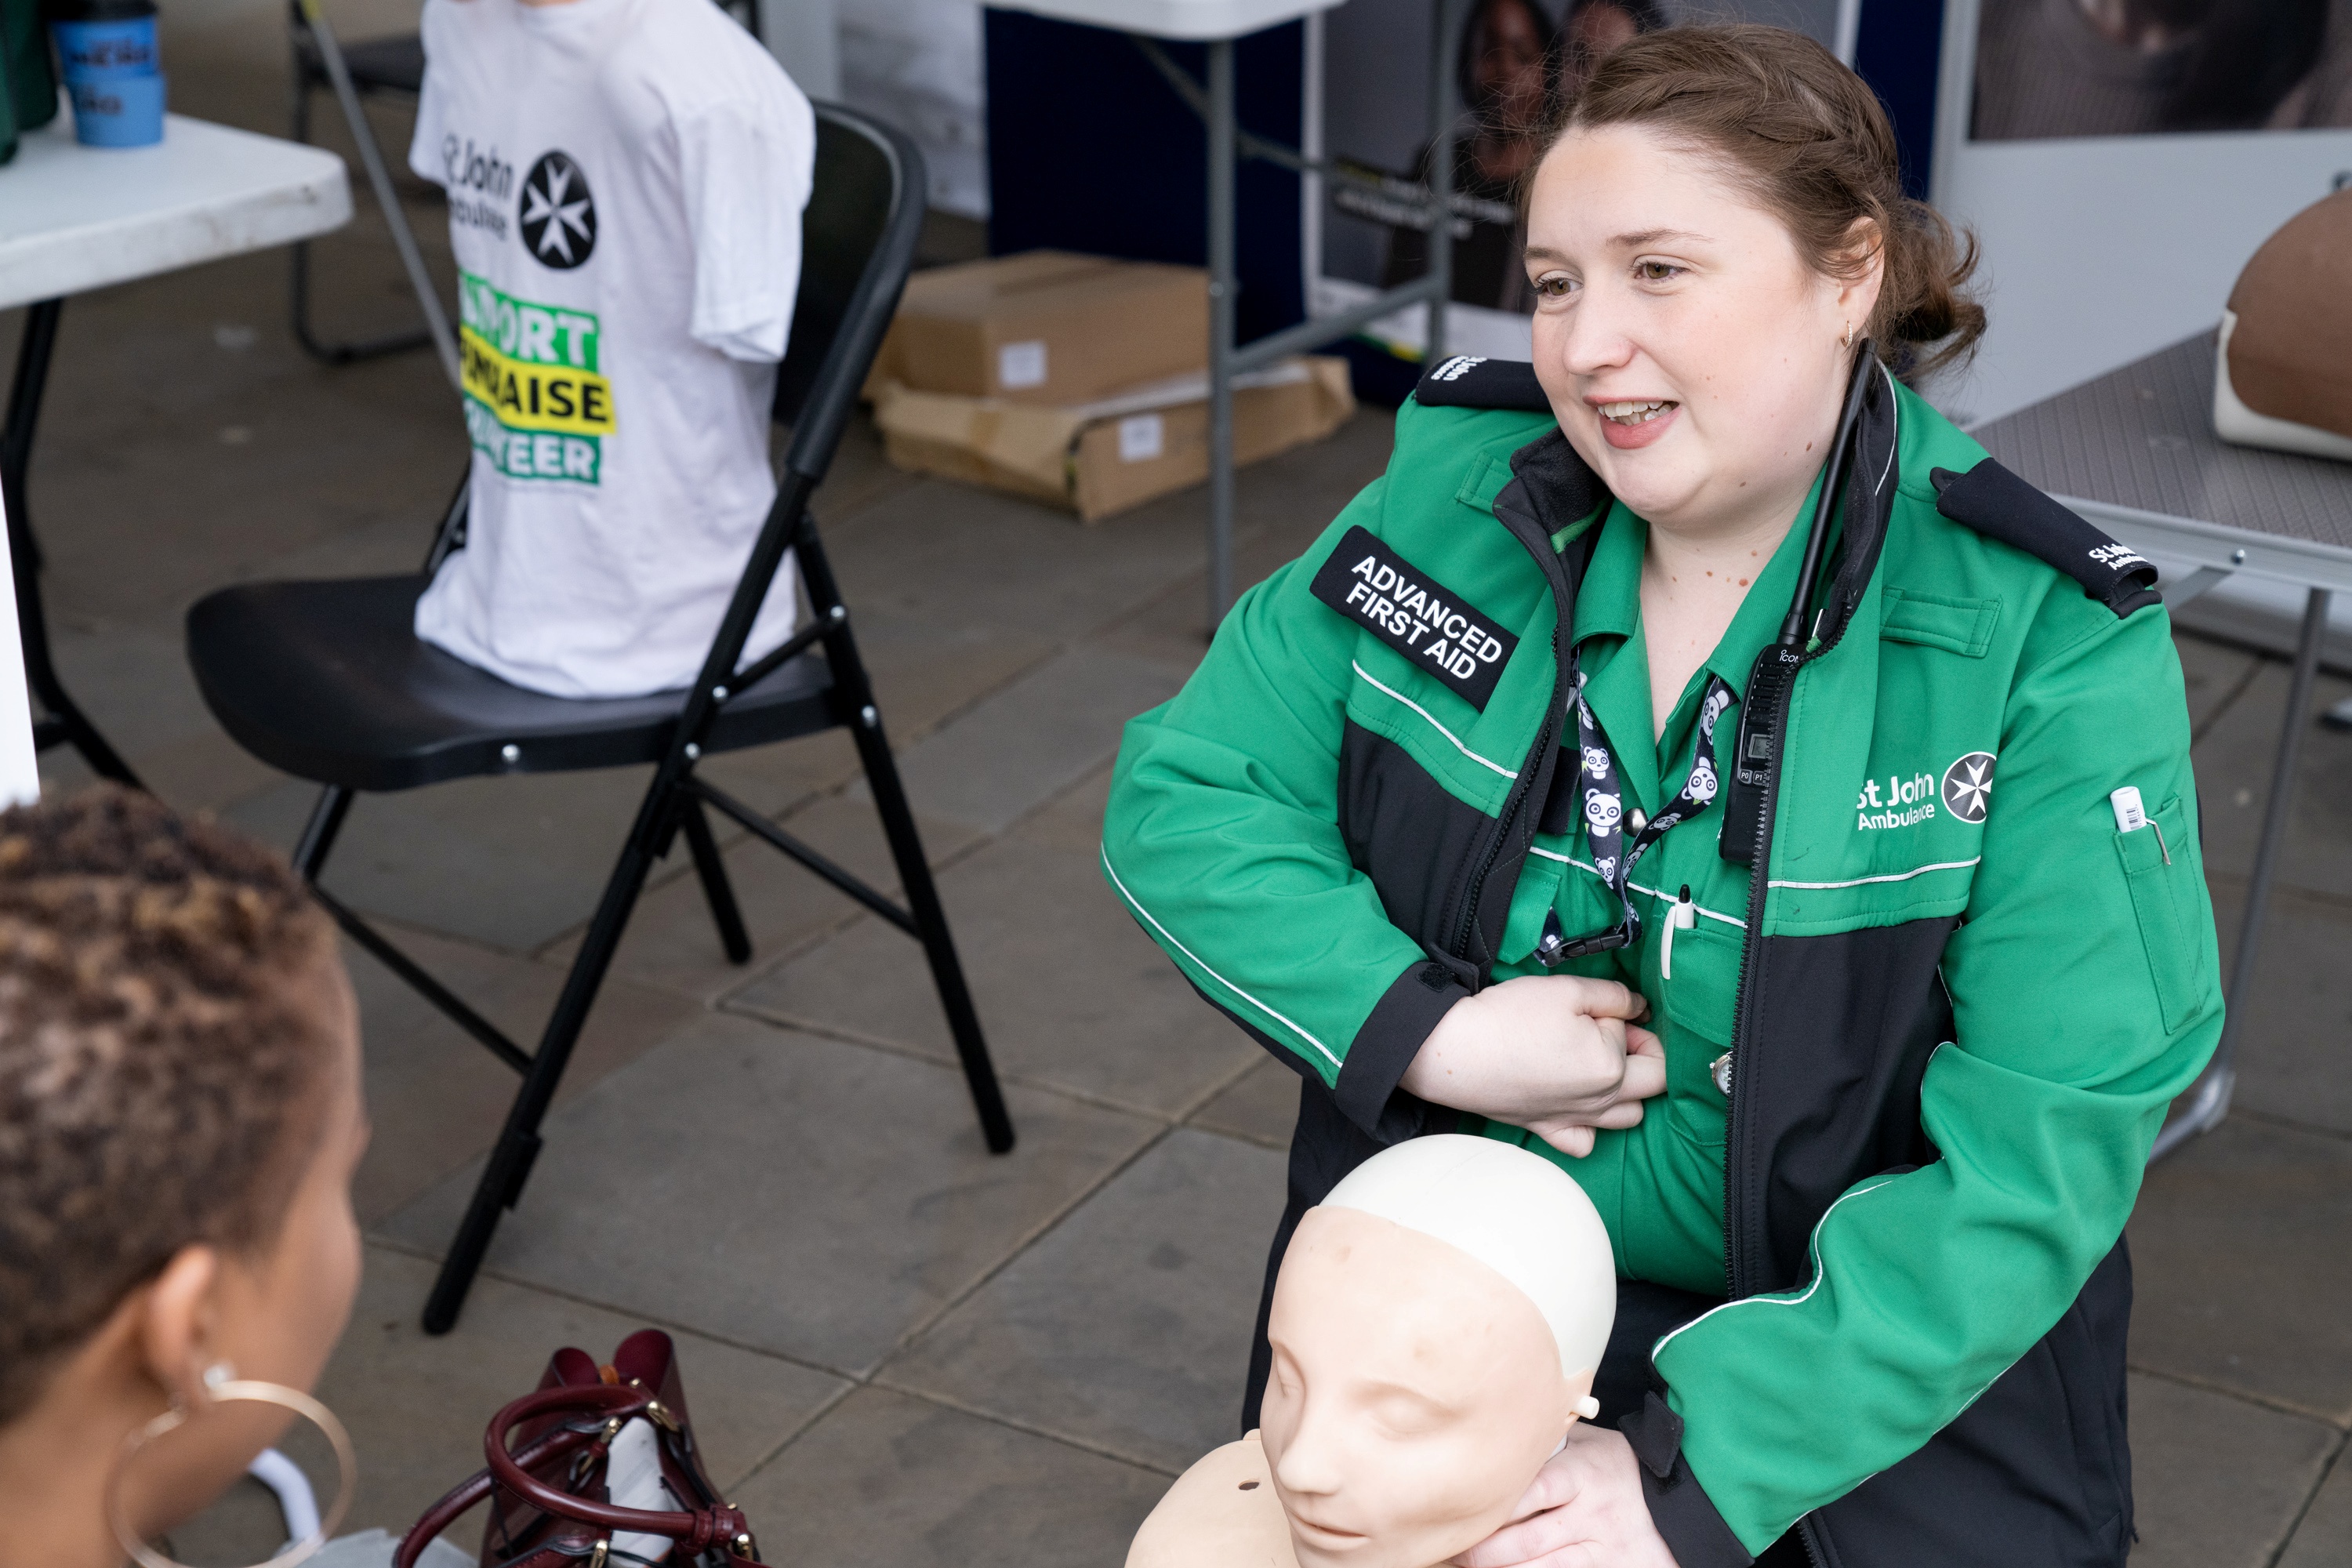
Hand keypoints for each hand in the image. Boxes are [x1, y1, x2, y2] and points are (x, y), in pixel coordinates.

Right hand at [1399, 974, 1664, 1155]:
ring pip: (1629, 1116)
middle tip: (1611, 1029)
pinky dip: (1591, 1127)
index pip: (1642, 1039)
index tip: (1606, 1009)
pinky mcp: (1547, 1129)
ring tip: (1600, 1063)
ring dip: (1629, 1090)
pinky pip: (1584, 1143)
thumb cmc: (1509, 1018)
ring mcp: (1574, 1120)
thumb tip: (1639, 1008)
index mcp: (1611, 1066)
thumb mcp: (1568, 990)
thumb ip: (1615, 997)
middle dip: (1644, 1052)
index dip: (1630, 1018)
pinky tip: (1579, 1105)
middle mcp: (1600, 1101)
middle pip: (1653, 1082)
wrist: (1455, 1050)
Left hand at [1451, 1424, 1680, 1567]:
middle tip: (1452, 1548)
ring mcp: (1600, 1551)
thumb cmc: (1621, 1467)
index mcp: (1582, 1475)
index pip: (1531, 1492)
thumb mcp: (1591, 1443)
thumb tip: (1500, 1423)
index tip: (1460, 1509)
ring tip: (1467, 1565)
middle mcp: (1590, 1516)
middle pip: (1527, 1542)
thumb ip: (1548, 1439)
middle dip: (1483, 1551)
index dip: (1494, 1506)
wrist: (1680, 1503)